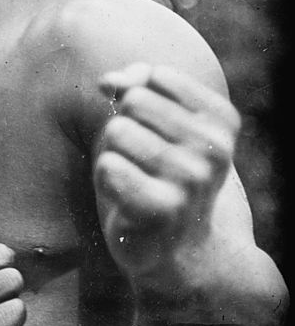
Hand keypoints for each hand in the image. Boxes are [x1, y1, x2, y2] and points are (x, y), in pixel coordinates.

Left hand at [94, 63, 239, 283]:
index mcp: (221, 121)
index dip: (138, 98)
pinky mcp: (161, 208)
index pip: (156, 76)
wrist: (177, 249)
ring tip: (133, 180)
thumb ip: (135, 87)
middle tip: (140, 161)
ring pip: (117, 132)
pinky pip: (107, 165)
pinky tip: (124, 198)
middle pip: (133, 102)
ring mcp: (190, 180)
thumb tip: (110, 81)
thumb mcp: (156, 124)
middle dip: (123, 126)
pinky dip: (105, 178)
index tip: (152, 130)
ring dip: (112, 154)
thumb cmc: (159, 176)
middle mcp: (213, 148)